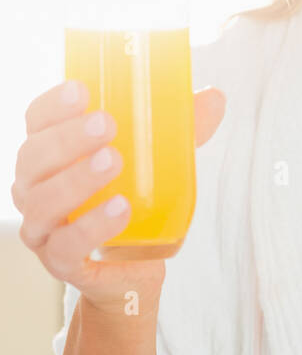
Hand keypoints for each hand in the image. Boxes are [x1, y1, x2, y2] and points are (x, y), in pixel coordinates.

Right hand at [11, 81, 225, 322]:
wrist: (132, 264)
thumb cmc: (133, 197)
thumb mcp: (157, 160)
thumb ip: (181, 129)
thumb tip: (215, 97)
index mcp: (51, 153)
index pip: (37, 120)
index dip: (54, 104)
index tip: (83, 90)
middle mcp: (34, 187)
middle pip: (34, 157)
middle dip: (68, 138)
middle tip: (108, 125)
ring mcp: (42, 227)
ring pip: (42, 202)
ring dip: (77, 180)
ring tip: (114, 162)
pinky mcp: (60, 262)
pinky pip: (66, 246)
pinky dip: (92, 226)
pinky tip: (121, 210)